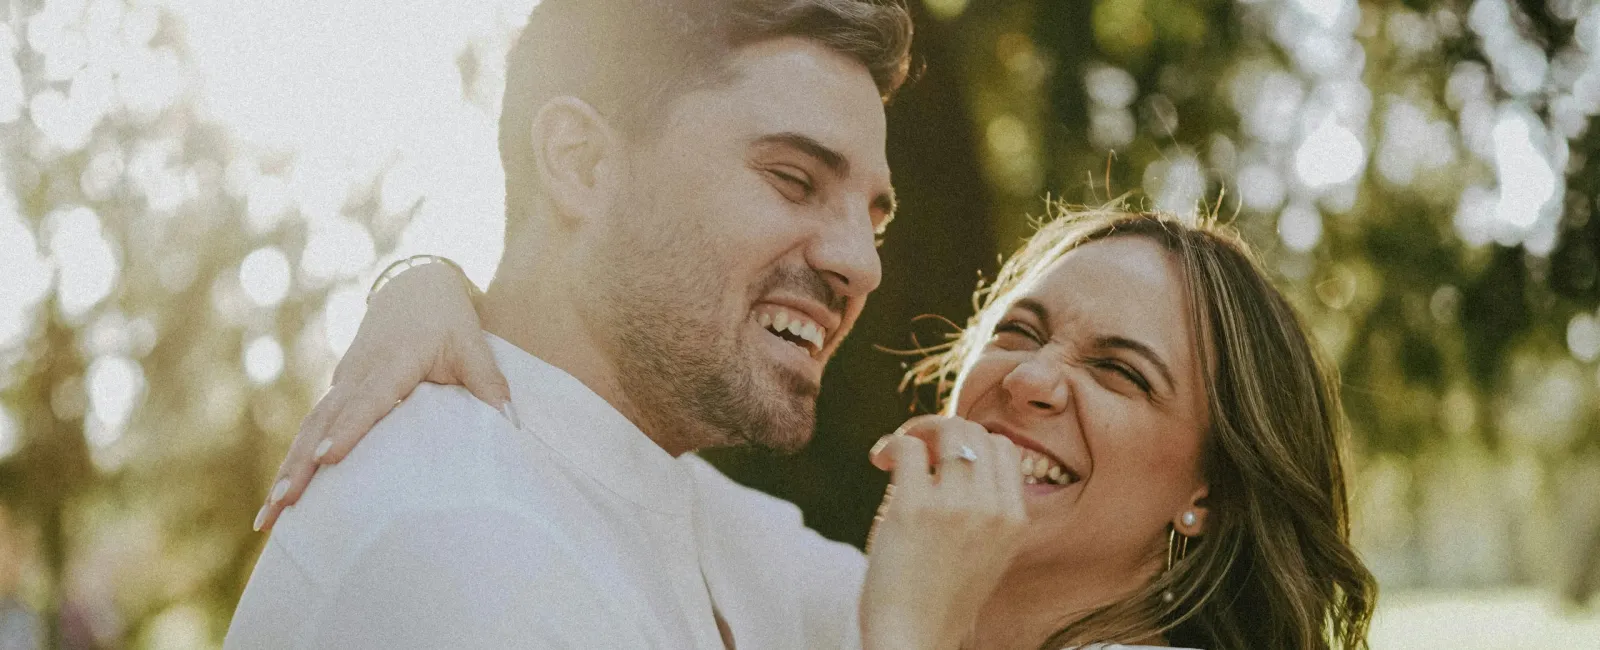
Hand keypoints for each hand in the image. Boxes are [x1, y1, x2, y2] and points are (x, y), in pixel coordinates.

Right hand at [253, 261, 512, 531]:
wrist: (413, 286)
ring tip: (270, 515)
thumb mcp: (473, 343)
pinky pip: (312, 427)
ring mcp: (343, 381)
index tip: (328, 459)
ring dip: (288, 471)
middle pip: (324, 423)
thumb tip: (512, 424)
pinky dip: (294, 460)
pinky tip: (284, 495)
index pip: (369, 400)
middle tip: (281, 506)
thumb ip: (489, 383)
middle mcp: (359, 372)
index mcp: (393, 361)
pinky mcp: (338, 390)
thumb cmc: (447, 319)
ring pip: (310, 428)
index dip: (349, 429)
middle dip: (300, 466)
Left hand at [859, 415, 1027, 649]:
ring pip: (947, 428)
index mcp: (1015, 519)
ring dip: (916, 430)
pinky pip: (908, 447)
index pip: (1005, 449)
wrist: (915, 639)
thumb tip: (953, 453)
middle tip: (915, 449)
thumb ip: (983, 508)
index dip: (971, 442)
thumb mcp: (986, 553)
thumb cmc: (940, 599)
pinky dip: (891, 444)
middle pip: (977, 431)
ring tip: (895, 452)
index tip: (943, 456)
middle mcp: (992, 508)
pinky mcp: (914, 507)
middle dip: (943, 429)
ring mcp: (955, 506)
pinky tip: (880, 462)